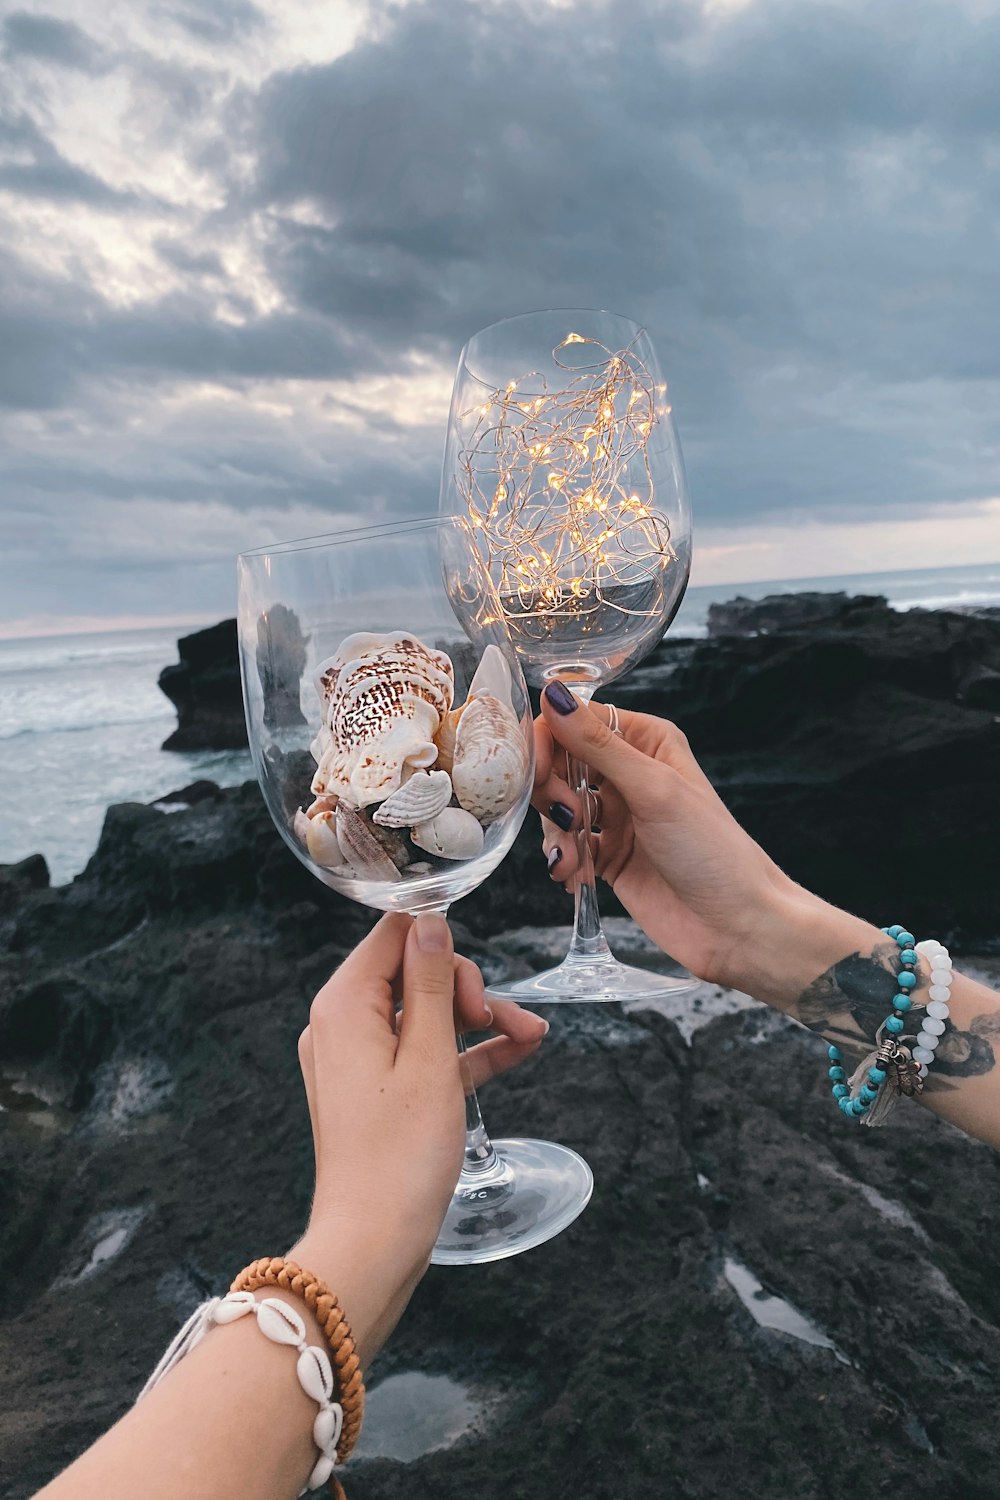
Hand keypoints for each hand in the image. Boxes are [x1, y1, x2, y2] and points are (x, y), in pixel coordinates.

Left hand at [290, 911, 546, 1361]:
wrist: (373, 1244)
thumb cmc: (399, 1158)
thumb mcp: (429, 1059)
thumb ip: (432, 983)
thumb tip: (430, 921)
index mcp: (344, 1004)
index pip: (393, 934)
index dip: (442, 945)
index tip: (476, 981)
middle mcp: (342, 1023)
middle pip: (412, 971)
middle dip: (466, 988)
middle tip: (496, 1021)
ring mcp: (358, 1059)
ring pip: (427, 1014)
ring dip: (480, 1020)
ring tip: (531, 1034)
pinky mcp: (377, 1091)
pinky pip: (426, 1052)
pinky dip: (468, 1051)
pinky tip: (520, 1049)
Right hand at [533, 686, 813, 997]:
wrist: (736, 926)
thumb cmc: (713, 851)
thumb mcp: (654, 789)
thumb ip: (598, 745)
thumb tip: (555, 694)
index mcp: (647, 742)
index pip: (578, 721)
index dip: (549, 740)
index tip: (537, 769)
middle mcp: (630, 774)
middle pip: (560, 763)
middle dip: (550, 792)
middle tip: (565, 817)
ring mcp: (618, 817)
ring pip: (558, 808)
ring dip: (556, 833)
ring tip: (571, 858)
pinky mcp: (608, 856)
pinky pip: (566, 846)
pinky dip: (562, 860)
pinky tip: (574, 876)